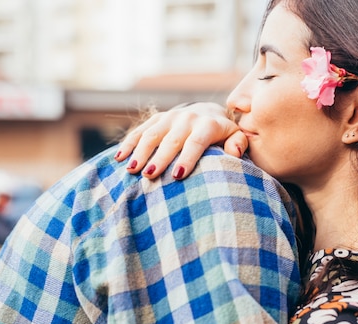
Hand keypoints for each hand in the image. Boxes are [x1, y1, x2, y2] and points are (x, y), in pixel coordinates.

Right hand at [115, 102, 246, 179]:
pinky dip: (128, 144)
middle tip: (149, 175)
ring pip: (152, 134)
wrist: (208, 112)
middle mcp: (187, 118)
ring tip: (131, 170)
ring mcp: (169, 117)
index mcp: (208, 124)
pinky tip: (119, 158)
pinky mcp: (156, 119)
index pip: (196, 142)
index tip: (177, 176)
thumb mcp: (235, 136)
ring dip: (140, 152)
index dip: (187, 158)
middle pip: (171, 140)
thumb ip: (238, 143)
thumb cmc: (223, 134)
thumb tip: (235, 152)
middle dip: (160, 158)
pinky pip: (140, 131)